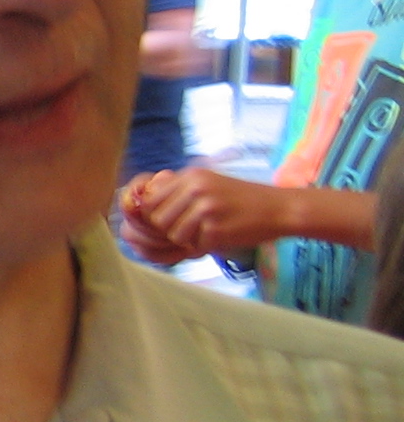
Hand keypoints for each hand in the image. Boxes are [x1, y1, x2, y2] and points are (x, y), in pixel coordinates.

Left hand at [118, 168, 286, 261]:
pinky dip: (205, 246)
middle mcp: (195, 188)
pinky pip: (194, 245)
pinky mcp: (217, 228)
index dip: (153, 216)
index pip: (149, 200)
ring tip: (208, 232)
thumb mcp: (208, 184)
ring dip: (187, 240)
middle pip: (157, 219)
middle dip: (170, 230)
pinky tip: (222, 236)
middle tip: (191, 230)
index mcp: (190, 176)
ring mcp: (206, 208)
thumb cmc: (242, 200)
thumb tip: (142, 209)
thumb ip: (178, 192)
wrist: (280, 209)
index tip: (166, 222)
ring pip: (173, 234)